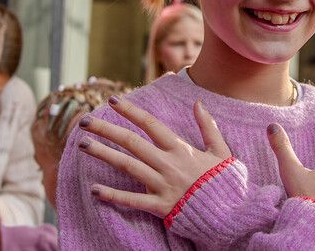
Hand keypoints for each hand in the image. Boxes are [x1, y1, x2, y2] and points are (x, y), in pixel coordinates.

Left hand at [78, 96, 230, 217]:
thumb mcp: (221, 150)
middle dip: (106, 129)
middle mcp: (167, 164)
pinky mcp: (160, 206)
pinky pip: (132, 201)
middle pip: (131, 142)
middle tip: (84, 121)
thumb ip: (208, 126)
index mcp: (180, 148)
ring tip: (82, 145)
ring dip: (103, 154)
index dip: (130, 111)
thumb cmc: (224, 181)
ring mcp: (162, 185)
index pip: (150, 124)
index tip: (112, 101)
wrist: (232, 214)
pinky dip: (113, 196)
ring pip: (127, 166)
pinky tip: (94, 190)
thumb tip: (199, 102)